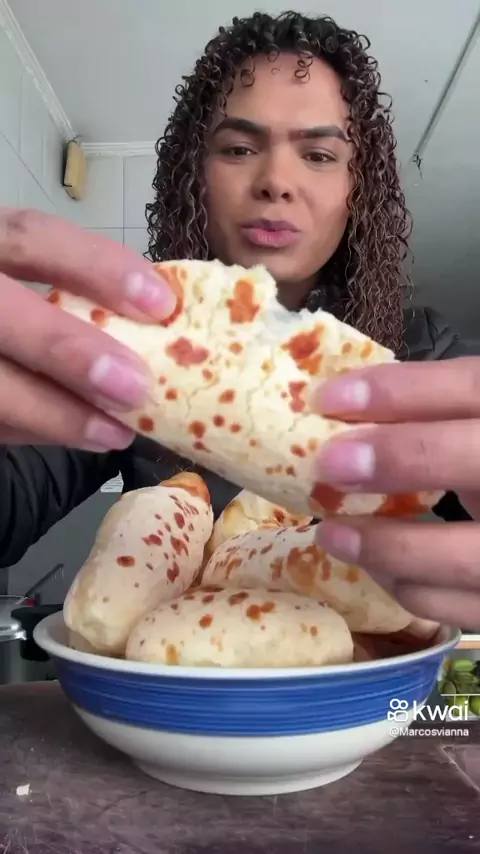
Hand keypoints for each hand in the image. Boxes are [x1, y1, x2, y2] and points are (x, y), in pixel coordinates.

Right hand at [0, 208, 174, 449]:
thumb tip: (160, 317)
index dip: (96, 267)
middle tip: (134, 388)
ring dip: (56, 413)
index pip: (31, 237)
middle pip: (2, 313)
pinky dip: (34, 430)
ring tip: (116, 433)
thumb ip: (75, 284)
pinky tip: (82, 438)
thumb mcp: (27, 271)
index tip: (160, 304)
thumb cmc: (19, 300)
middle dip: (68, 350)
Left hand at [310, 357, 479, 628]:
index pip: (476, 387)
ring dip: (388, 547)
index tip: (330, 397)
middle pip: (478, 460)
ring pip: (468, 557)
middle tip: (329, 463)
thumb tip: (342, 411)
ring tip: (332, 533)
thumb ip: (434, 411)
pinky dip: (412, 589)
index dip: (405, 390)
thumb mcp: (474, 423)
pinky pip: (463, 608)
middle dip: (403, 458)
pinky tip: (378, 567)